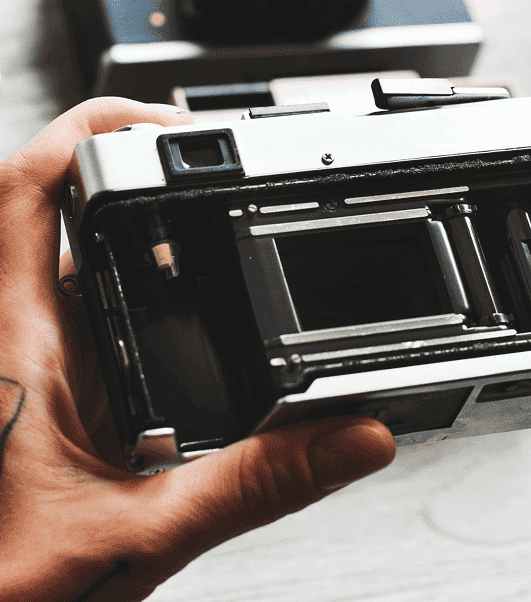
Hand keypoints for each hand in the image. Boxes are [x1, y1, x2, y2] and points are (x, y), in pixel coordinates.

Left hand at [0, 98, 394, 600]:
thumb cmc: (3, 589)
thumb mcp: (140, 537)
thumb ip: (252, 487)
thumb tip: (349, 436)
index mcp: (17, 349)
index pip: (26, 192)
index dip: (90, 132)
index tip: (167, 122)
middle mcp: (18, 342)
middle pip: (61, 210)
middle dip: (137, 173)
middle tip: (212, 170)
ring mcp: (35, 367)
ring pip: (80, 267)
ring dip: (142, 240)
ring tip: (214, 232)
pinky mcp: (50, 397)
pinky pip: (97, 323)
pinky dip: (145, 305)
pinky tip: (190, 330)